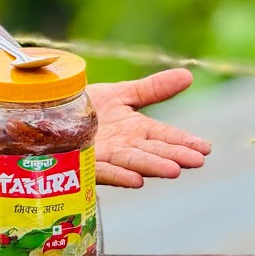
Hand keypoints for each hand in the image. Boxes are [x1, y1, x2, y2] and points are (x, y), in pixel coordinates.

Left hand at [87, 68, 211, 187]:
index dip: (183, 142)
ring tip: (172, 170)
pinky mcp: (83, 163)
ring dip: (151, 166)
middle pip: (152, 151)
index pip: (164, 136)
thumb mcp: (122, 94)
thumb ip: (153, 89)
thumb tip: (188, 75)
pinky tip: (135, 180)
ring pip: (131, 161)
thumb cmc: (88, 107)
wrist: (50, 113)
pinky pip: (102, 170)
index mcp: (136, 130)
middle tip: (196, 161)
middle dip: (173, 155)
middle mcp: (124, 146)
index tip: (205, 148)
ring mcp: (104, 156)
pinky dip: (118, 175)